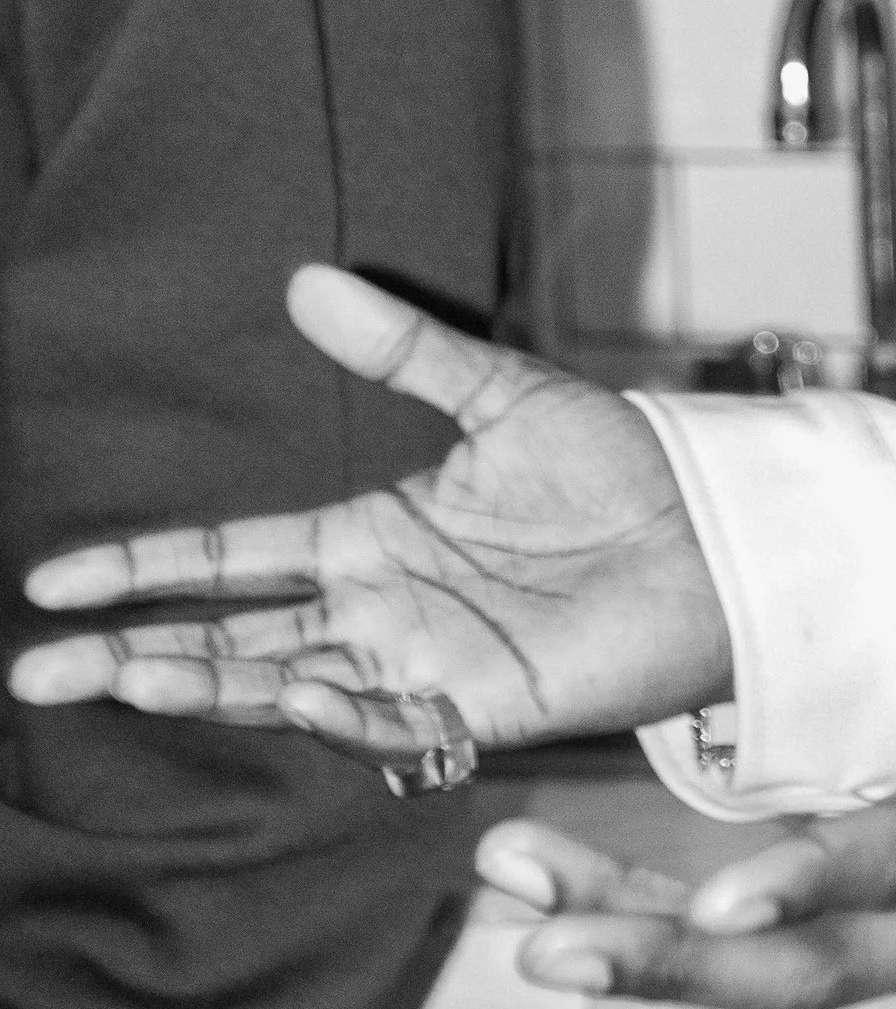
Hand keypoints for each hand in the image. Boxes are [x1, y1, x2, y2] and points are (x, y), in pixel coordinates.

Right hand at [9, 265, 731, 769]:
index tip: (58, 583)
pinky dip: (341, 718)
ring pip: (288, 685)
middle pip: (232, 638)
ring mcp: (424, 665)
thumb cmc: (617, 467)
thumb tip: (305, 281)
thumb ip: (403, 348)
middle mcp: (380, 610)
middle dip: (134, 654)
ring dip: (210, 685)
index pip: (231, 561)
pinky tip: (288, 696)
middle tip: (37, 668)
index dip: (146, 571)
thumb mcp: (500, 393)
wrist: (715, 529)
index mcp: (371, 538)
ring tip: (127, 676)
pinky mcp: (485, 707)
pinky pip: (395, 727)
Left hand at [483, 407, 895, 1008]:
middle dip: (679, 956)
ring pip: (799, 984)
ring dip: (656, 962)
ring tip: (523, 917)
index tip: (719, 892)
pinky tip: (588, 926)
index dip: (830, 875)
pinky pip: (804, 974)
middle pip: (831, 963)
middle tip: (542, 929)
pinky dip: (693, 961)